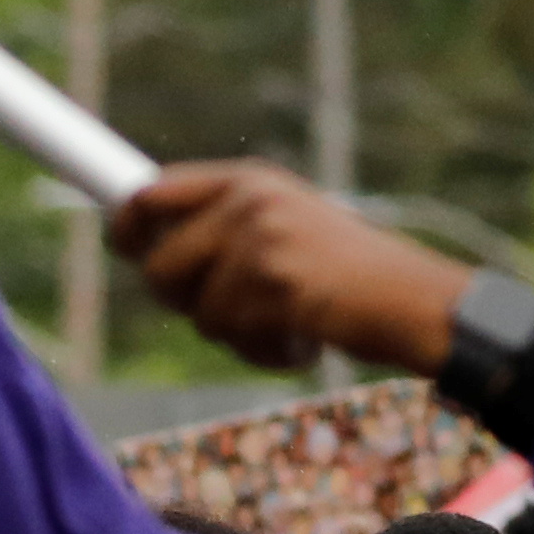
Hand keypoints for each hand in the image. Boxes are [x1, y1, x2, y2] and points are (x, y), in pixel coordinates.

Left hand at [114, 165, 473, 379]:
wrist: (412, 301)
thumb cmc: (346, 277)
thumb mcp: (284, 229)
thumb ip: (222, 230)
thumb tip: (141, 246)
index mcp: (249, 182)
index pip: (156, 191)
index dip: (127, 220)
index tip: (120, 240)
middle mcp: (250, 202)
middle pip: (160, 265)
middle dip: (185, 301)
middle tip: (238, 311)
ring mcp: (261, 241)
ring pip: (196, 311)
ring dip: (236, 331)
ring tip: (287, 318)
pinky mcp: (272, 283)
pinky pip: (232, 336)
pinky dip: (263, 351)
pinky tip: (303, 336)